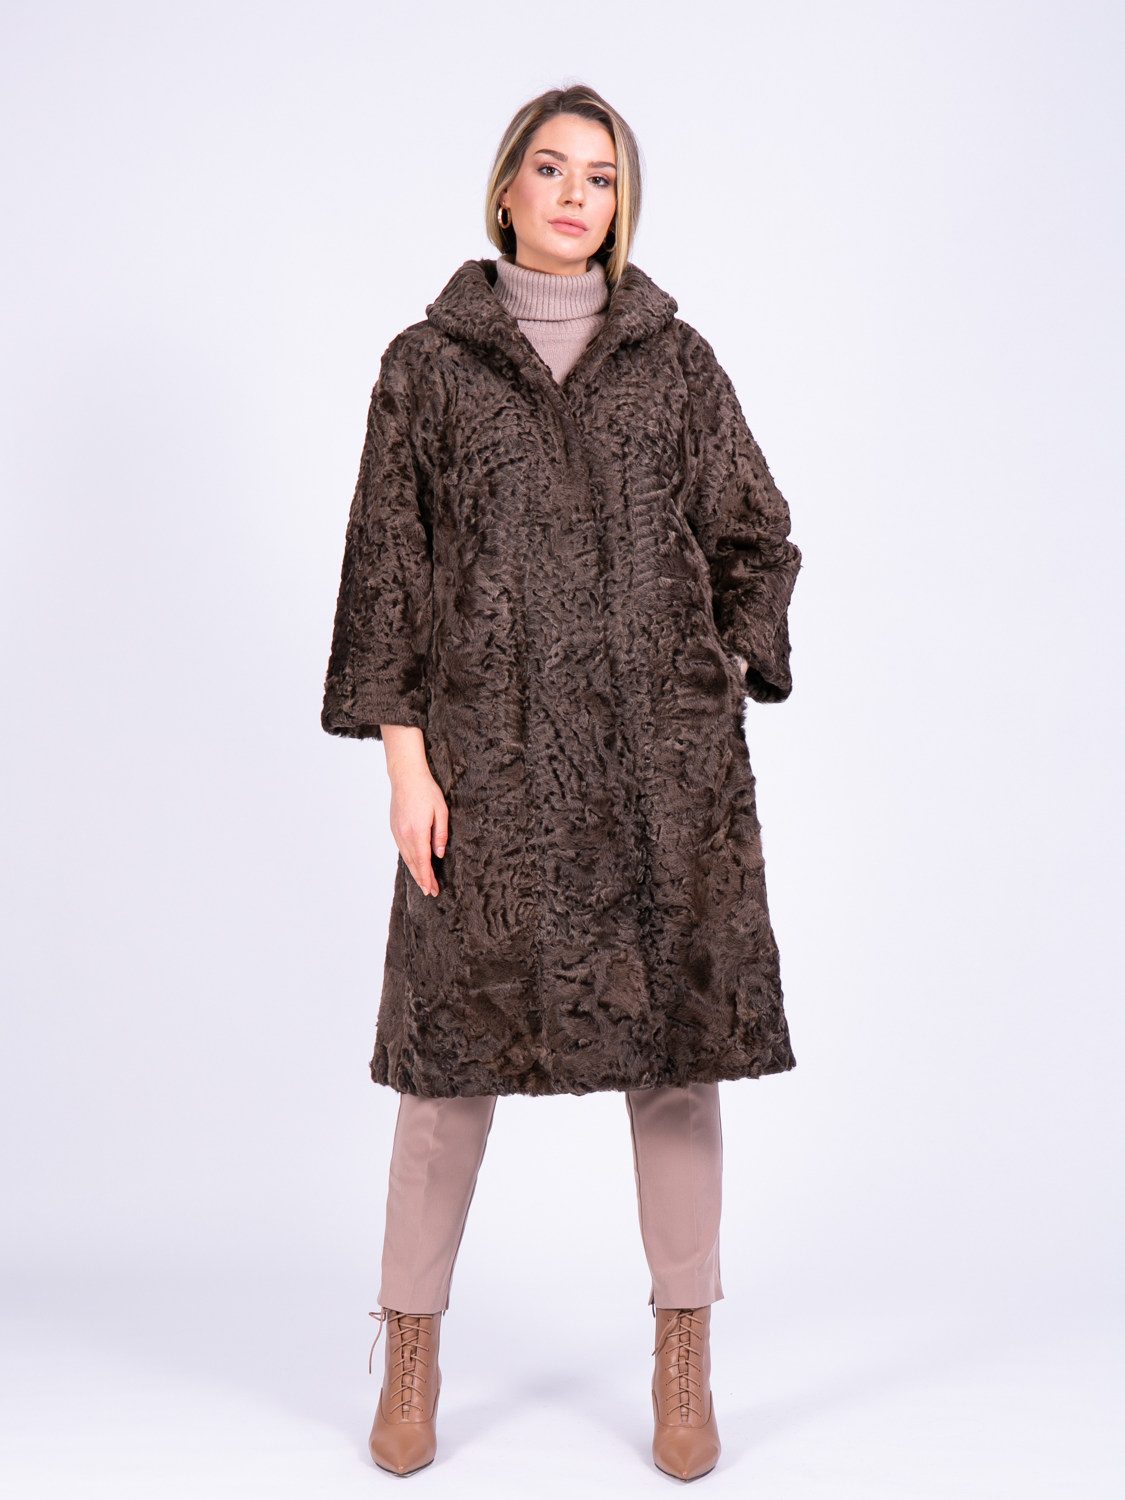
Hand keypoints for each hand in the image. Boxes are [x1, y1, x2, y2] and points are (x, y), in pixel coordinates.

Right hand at [380, 726, 448, 897]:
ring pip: (407, 858)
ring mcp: (397, 832)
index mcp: (418, 832)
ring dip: (415, 871)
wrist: (406, 777)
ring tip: (424, 882)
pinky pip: (402, 849)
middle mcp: (404, 835)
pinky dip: (409, 860)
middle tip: (430, 892)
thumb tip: (439, 854)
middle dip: (422, 879)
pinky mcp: (394, 828)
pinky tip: (415, 864)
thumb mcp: (441, 811)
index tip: (432, 890)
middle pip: (414, 863)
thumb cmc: (426, 791)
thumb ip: (441, 835)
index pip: (423, 861)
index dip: (428, 878)